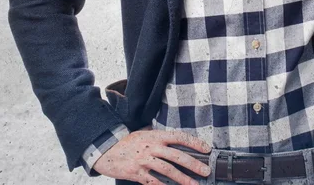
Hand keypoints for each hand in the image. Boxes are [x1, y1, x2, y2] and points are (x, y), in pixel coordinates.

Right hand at [93, 127, 211, 184]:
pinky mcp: (136, 173)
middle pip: (177, 155)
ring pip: (168, 170)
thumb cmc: (128, 142)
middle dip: (193, 164)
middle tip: (206, 171)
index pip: (180, 137)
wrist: (106, 149)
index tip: (207, 149)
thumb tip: (177, 141)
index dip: (194, 143)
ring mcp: (144, 160)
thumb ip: (160, 138)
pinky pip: (153, 182)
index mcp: (156, 136)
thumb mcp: (145, 134)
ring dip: (182, 179)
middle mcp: (152, 146)